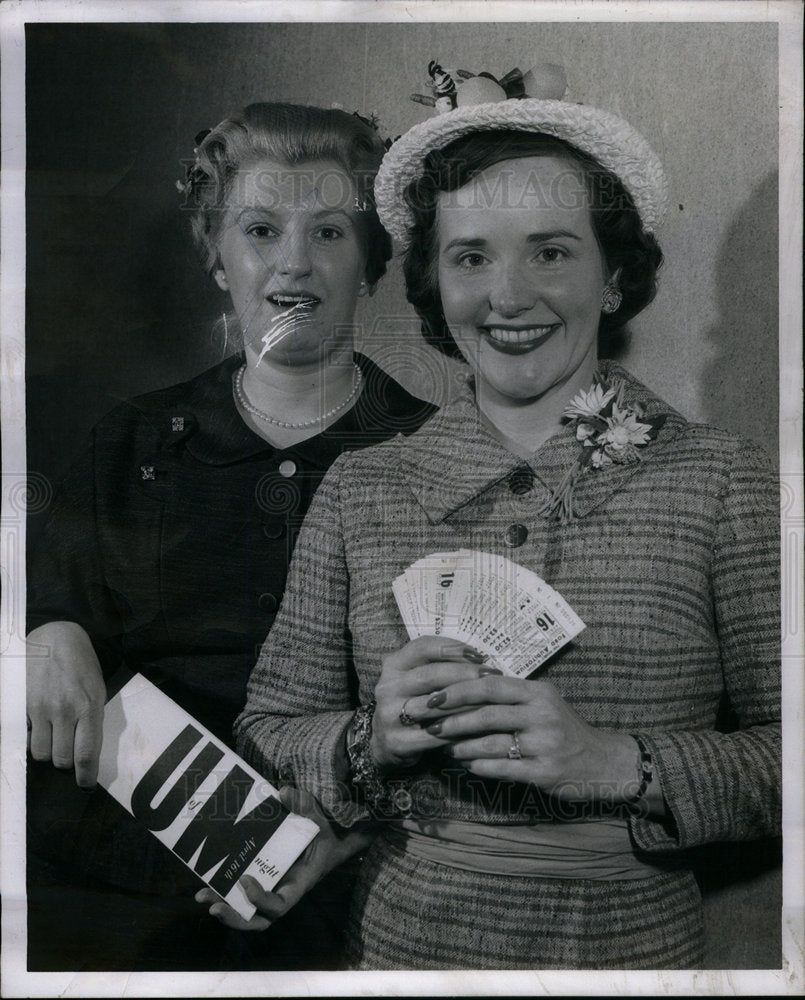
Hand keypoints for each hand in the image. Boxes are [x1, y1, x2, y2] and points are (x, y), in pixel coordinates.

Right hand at [26, 621, 106, 787]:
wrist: (56, 638)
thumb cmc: (81, 666)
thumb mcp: (97, 690)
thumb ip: (92, 719)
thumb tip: (87, 754)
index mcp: (90, 706)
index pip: (85, 754)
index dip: (85, 776)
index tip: (84, 785)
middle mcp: (65, 710)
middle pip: (61, 759)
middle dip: (65, 763)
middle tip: (67, 754)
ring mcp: (41, 708)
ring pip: (40, 752)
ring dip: (46, 752)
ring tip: (52, 738)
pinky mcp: (23, 704)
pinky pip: (25, 735)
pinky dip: (30, 737)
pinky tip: (37, 726)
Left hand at [195, 785, 375, 930]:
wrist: (328, 840)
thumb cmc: (324, 833)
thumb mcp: (319, 819)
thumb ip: (305, 806)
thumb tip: (283, 792)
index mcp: (298, 883)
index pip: (280, 905)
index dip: (261, 900)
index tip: (245, 880)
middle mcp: (282, 891)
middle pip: (259, 920)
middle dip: (235, 918)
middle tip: (214, 907)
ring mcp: (271, 888)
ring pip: (247, 913)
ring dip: (225, 909)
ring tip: (202, 897)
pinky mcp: (261, 880)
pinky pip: (241, 896)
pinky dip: (225, 893)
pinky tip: (206, 883)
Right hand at [370, 635, 499, 769]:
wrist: (384, 742)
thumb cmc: (413, 703)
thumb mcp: (416, 679)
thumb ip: (439, 666)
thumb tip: (480, 658)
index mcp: (394, 665)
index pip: (423, 647)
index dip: (453, 648)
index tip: (479, 655)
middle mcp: (388, 687)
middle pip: (431, 674)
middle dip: (466, 674)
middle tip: (492, 677)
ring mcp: (389, 715)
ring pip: (434, 706)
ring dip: (466, 704)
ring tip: (490, 702)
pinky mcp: (396, 741)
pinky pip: (434, 736)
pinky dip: (458, 731)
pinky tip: (478, 729)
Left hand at [421, 673, 641, 805]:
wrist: (604, 762)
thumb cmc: (565, 729)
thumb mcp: (544, 702)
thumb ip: (511, 695)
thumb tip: (464, 688)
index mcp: (538, 692)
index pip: (490, 685)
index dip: (458, 690)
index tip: (433, 696)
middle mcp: (542, 714)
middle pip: (486, 713)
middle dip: (452, 719)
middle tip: (428, 723)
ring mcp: (544, 744)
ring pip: (491, 743)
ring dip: (462, 746)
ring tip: (445, 747)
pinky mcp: (544, 772)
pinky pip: (502, 768)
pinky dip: (480, 766)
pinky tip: (467, 764)